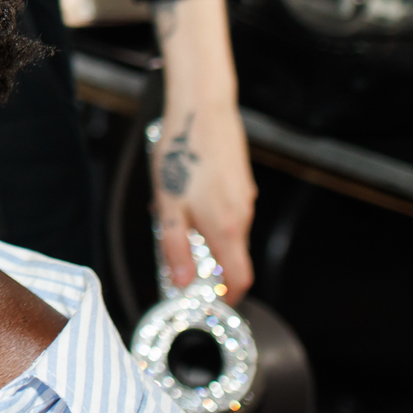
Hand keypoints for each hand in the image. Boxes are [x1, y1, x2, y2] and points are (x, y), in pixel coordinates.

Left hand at [153, 99, 255, 298]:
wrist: (202, 110)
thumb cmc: (183, 154)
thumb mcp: (168, 206)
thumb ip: (175, 247)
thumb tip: (180, 281)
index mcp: (226, 228)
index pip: (239, 278)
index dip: (227, 297)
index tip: (210, 302)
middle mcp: (242, 216)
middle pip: (231, 256)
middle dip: (208, 263)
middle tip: (178, 255)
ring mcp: (244, 197)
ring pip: (228, 230)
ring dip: (205, 234)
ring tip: (175, 214)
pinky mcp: (241, 181)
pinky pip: (227, 209)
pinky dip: (209, 214)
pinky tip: (185, 194)